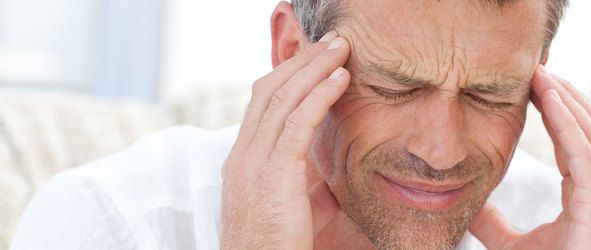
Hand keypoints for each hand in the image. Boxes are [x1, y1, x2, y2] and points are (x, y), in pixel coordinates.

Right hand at [220, 32, 349, 248]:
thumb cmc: (279, 248)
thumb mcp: (294, 213)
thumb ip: (308, 192)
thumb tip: (329, 185)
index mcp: (243, 160)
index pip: (261, 104)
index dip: (289, 77)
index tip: (316, 60)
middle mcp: (242, 155)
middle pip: (269, 90)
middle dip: (302, 62)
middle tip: (331, 43)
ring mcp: (254, 162)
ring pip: (283, 98)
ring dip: (315, 68)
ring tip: (340, 49)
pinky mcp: (274, 172)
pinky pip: (297, 121)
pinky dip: (320, 94)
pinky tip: (340, 79)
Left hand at [469, 67, 590, 248]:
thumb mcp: (513, 246)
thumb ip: (495, 225)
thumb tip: (470, 205)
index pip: (580, 138)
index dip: (561, 108)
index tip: (535, 84)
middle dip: (566, 93)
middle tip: (537, 67)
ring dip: (566, 98)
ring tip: (539, 75)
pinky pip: (585, 152)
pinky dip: (567, 122)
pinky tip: (548, 100)